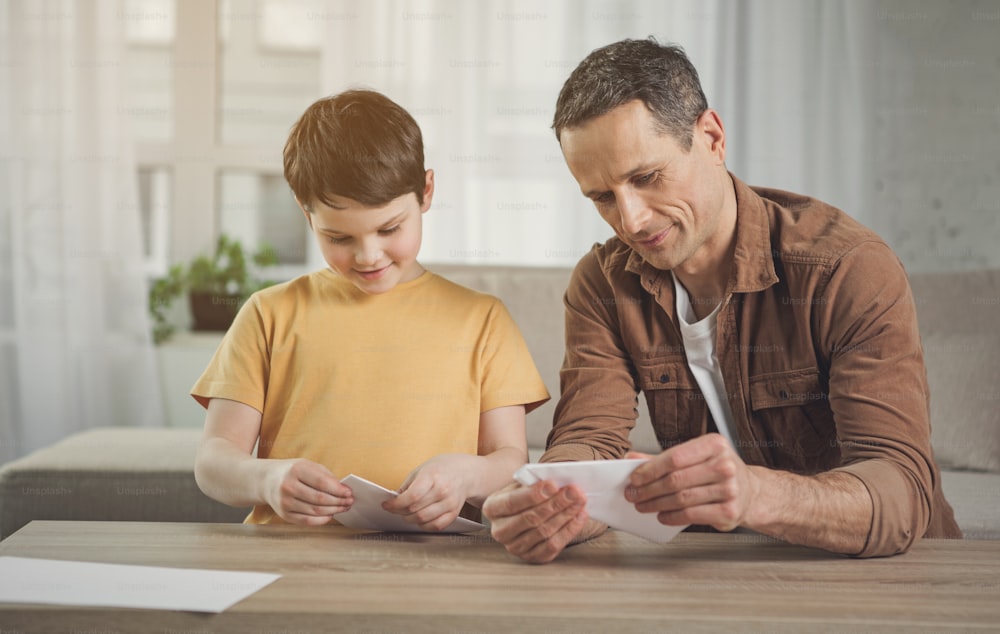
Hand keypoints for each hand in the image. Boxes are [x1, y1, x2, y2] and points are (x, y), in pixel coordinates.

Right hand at [262, 458, 352, 525]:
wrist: (267, 480)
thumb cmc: (292, 471)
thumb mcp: (308, 465)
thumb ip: (326, 476)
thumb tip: (344, 489)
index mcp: (296, 470)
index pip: (322, 483)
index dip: (338, 490)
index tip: (349, 492)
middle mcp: (288, 486)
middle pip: (320, 499)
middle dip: (338, 501)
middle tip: (349, 502)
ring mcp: (285, 502)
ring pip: (315, 511)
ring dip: (333, 511)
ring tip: (343, 507)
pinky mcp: (284, 515)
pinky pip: (307, 521)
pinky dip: (322, 520)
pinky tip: (330, 515)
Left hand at [382, 454, 476, 530]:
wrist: (465, 472)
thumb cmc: (441, 469)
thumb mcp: (421, 470)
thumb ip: (407, 486)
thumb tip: (393, 501)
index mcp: (432, 476)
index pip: (412, 496)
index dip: (396, 504)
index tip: (386, 505)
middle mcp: (443, 490)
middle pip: (415, 509)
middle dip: (400, 511)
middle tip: (395, 509)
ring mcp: (450, 503)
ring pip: (423, 519)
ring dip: (410, 519)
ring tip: (406, 513)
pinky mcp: (454, 513)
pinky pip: (436, 526)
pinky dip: (424, 525)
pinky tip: (420, 519)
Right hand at [482, 480, 589, 563]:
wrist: (524, 511)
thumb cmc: (524, 495)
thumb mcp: (522, 484)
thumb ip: (534, 482)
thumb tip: (557, 483)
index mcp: (492, 508)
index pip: (512, 502)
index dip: (534, 494)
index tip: (553, 485)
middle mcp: (500, 531)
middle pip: (530, 518)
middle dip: (556, 503)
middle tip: (574, 492)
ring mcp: (515, 547)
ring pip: (544, 532)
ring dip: (566, 515)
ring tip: (580, 501)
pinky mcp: (532, 557)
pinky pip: (553, 546)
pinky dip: (569, 530)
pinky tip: (579, 516)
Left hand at [625, 433, 758, 531]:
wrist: (751, 492)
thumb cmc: (719, 472)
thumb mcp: (696, 456)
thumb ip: (664, 458)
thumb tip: (632, 459)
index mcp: (715, 444)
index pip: (674, 457)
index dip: (650, 469)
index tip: (634, 478)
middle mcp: (725, 465)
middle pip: (676, 479)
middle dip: (649, 489)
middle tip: (634, 494)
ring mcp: (730, 489)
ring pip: (682, 499)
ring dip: (657, 504)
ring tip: (644, 505)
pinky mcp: (729, 511)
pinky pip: (692, 515)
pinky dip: (672, 517)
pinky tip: (662, 515)